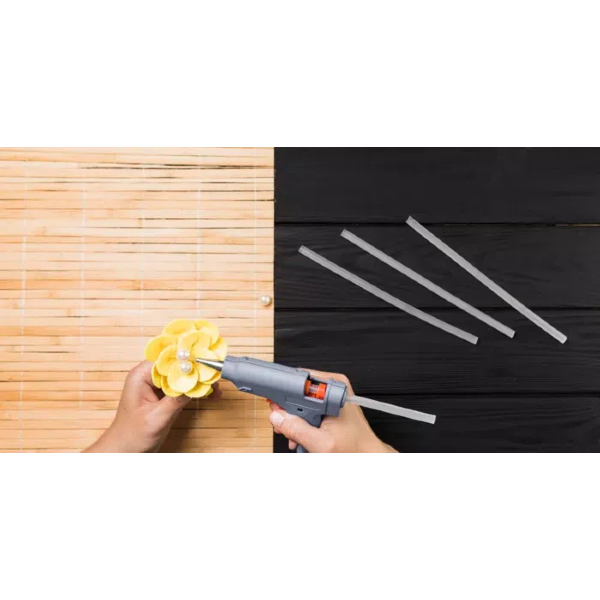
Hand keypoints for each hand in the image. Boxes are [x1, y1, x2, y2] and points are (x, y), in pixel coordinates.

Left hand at [84, 361, 221, 452]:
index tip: (205, 363)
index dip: (187, 360)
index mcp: (141, 375)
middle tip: (214, 375)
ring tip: (215, 387)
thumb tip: (195, 384)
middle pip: (177, 366)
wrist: (124, 452)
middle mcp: (149, 377)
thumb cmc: (131, 436)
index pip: (167, 359)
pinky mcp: (165, 396)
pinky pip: (182, 387)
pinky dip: (195, 390)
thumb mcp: (156, 417)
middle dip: (196, 370)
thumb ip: (175, 400)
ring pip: (182, 376)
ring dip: (198, 381)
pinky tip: (209, 395)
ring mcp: (157, 386)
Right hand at [268, 370, 396, 452]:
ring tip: (295, 436)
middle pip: (297, 392)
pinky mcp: (330, 405)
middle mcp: (333, 388)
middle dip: (287, 412)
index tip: (274, 405)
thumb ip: (296, 428)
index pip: (300, 380)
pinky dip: (302, 422)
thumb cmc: (355, 449)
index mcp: (333, 389)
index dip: (283, 394)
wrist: (368, 456)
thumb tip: (277, 416)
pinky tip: (302, 435)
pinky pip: (309, 409)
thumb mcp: (321, 443)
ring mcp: (331, 397)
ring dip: (294, 420)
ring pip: (301, 402)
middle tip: (284, 427)